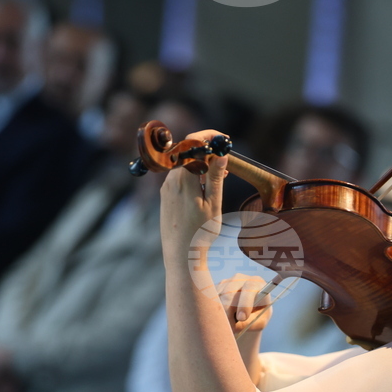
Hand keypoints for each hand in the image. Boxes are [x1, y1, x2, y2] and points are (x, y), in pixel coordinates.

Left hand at [159, 131, 228, 267]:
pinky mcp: (166, 197)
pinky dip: (194, 176)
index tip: (223, 138)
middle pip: (188, 153)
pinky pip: (180, 178)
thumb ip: (215, 177)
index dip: (208, 137)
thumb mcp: (213, 204)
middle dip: (207, 151)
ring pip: (185, 166)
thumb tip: (221, 154)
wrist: (180, 255)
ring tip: (221, 176)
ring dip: (202, 165)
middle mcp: (171, 180)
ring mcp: (166, 188)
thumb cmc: (199, 233)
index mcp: (183, 179)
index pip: (192, 144)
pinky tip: (206, 187)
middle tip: (226, 159)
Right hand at [217, 273, 273, 335]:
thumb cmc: (258, 314)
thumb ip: (250, 323)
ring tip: (227, 323)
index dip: (244, 303)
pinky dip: (214, 311)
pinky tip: (221, 317)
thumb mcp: (260, 321)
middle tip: (230, 327)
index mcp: (257, 283)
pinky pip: (210, 299)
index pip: (249, 288)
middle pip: (229, 293)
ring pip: (218, 297)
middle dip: (227, 312)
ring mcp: (226, 281)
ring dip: (220, 313)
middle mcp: (241, 279)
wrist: (249, 308)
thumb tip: (235, 326)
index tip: (242, 318)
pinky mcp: (216, 287)